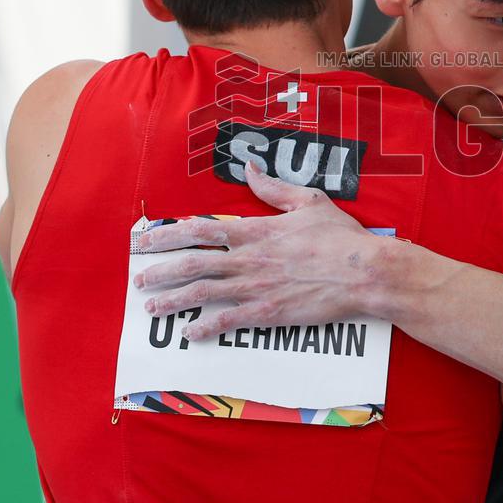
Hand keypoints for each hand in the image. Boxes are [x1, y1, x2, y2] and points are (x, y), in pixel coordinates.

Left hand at [134, 162, 389, 339]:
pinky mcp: (268, 313)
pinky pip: (228, 321)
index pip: (200, 231)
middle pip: (192, 263)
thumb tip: (250, 169)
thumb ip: (274, 188)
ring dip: (173, 300)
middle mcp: (249, 258)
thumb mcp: (309, 201)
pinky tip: (189, 333)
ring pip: (203, 292)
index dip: (167, 235)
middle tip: (138, 278)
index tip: (145, 240)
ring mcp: (256, 287)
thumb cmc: (341, 237)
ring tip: (151, 306)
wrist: (364, 272)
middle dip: (160, 271)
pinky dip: (205, 326)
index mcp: (256, 230)